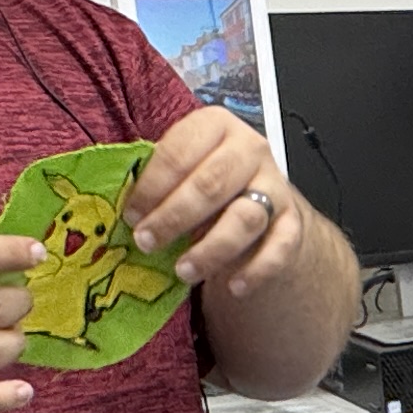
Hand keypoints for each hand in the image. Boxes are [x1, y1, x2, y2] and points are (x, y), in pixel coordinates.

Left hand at [127, 106, 311, 296]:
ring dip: (211, 248)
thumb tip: (119, 211)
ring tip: (183, 270)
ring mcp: (274, 186)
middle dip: (174, 217)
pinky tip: (233, 287)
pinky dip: (257, 269)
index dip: (152, 186)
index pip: (181, 151)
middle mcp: (250, 150)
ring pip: (247, 217)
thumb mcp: (180, 168)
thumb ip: (156, 180)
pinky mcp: (292, 221)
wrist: (258, 196)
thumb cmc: (205, 180)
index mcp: (215, 126)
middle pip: (212, 182)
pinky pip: (280, 246)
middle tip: (147, 242)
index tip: (131, 214)